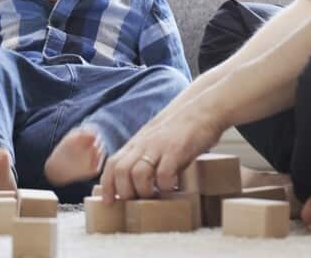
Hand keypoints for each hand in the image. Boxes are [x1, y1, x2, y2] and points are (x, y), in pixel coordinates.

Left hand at [99, 102, 225, 202]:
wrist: (203, 109)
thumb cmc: (181, 130)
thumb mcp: (155, 141)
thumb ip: (145, 157)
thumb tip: (138, 183)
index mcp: (137, 143)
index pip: (112, 164)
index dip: (107, 185)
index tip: (108, 202)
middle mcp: (144, 144)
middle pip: (121, 170)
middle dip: (125, 192)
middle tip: (137, 201)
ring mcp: (159, 146)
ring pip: (138, 174)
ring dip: (144, 191)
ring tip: (155, 196)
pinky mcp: (176, 149)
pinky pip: (163, 174)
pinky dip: (165, 186)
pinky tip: (173, 187)